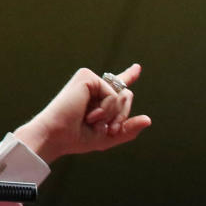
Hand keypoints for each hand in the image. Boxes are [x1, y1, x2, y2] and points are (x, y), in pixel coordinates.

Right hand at [13, 65, 151, 163]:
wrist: (57, 136)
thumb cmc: (77, 138)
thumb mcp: (108, 137)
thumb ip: (128, 129)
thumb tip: (148, 120)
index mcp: (97, 99)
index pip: (117, 86)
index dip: (128, 76)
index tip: (137, 67)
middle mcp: (93, 86)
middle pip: (127, 96)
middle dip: (122, 117)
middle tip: (106, 129)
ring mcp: (89, 79)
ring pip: (122, 96)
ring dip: (113, 115)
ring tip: (92, 121)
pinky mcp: (87, 76)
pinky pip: (113, 94)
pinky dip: (106, 109)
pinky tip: (89, 114)